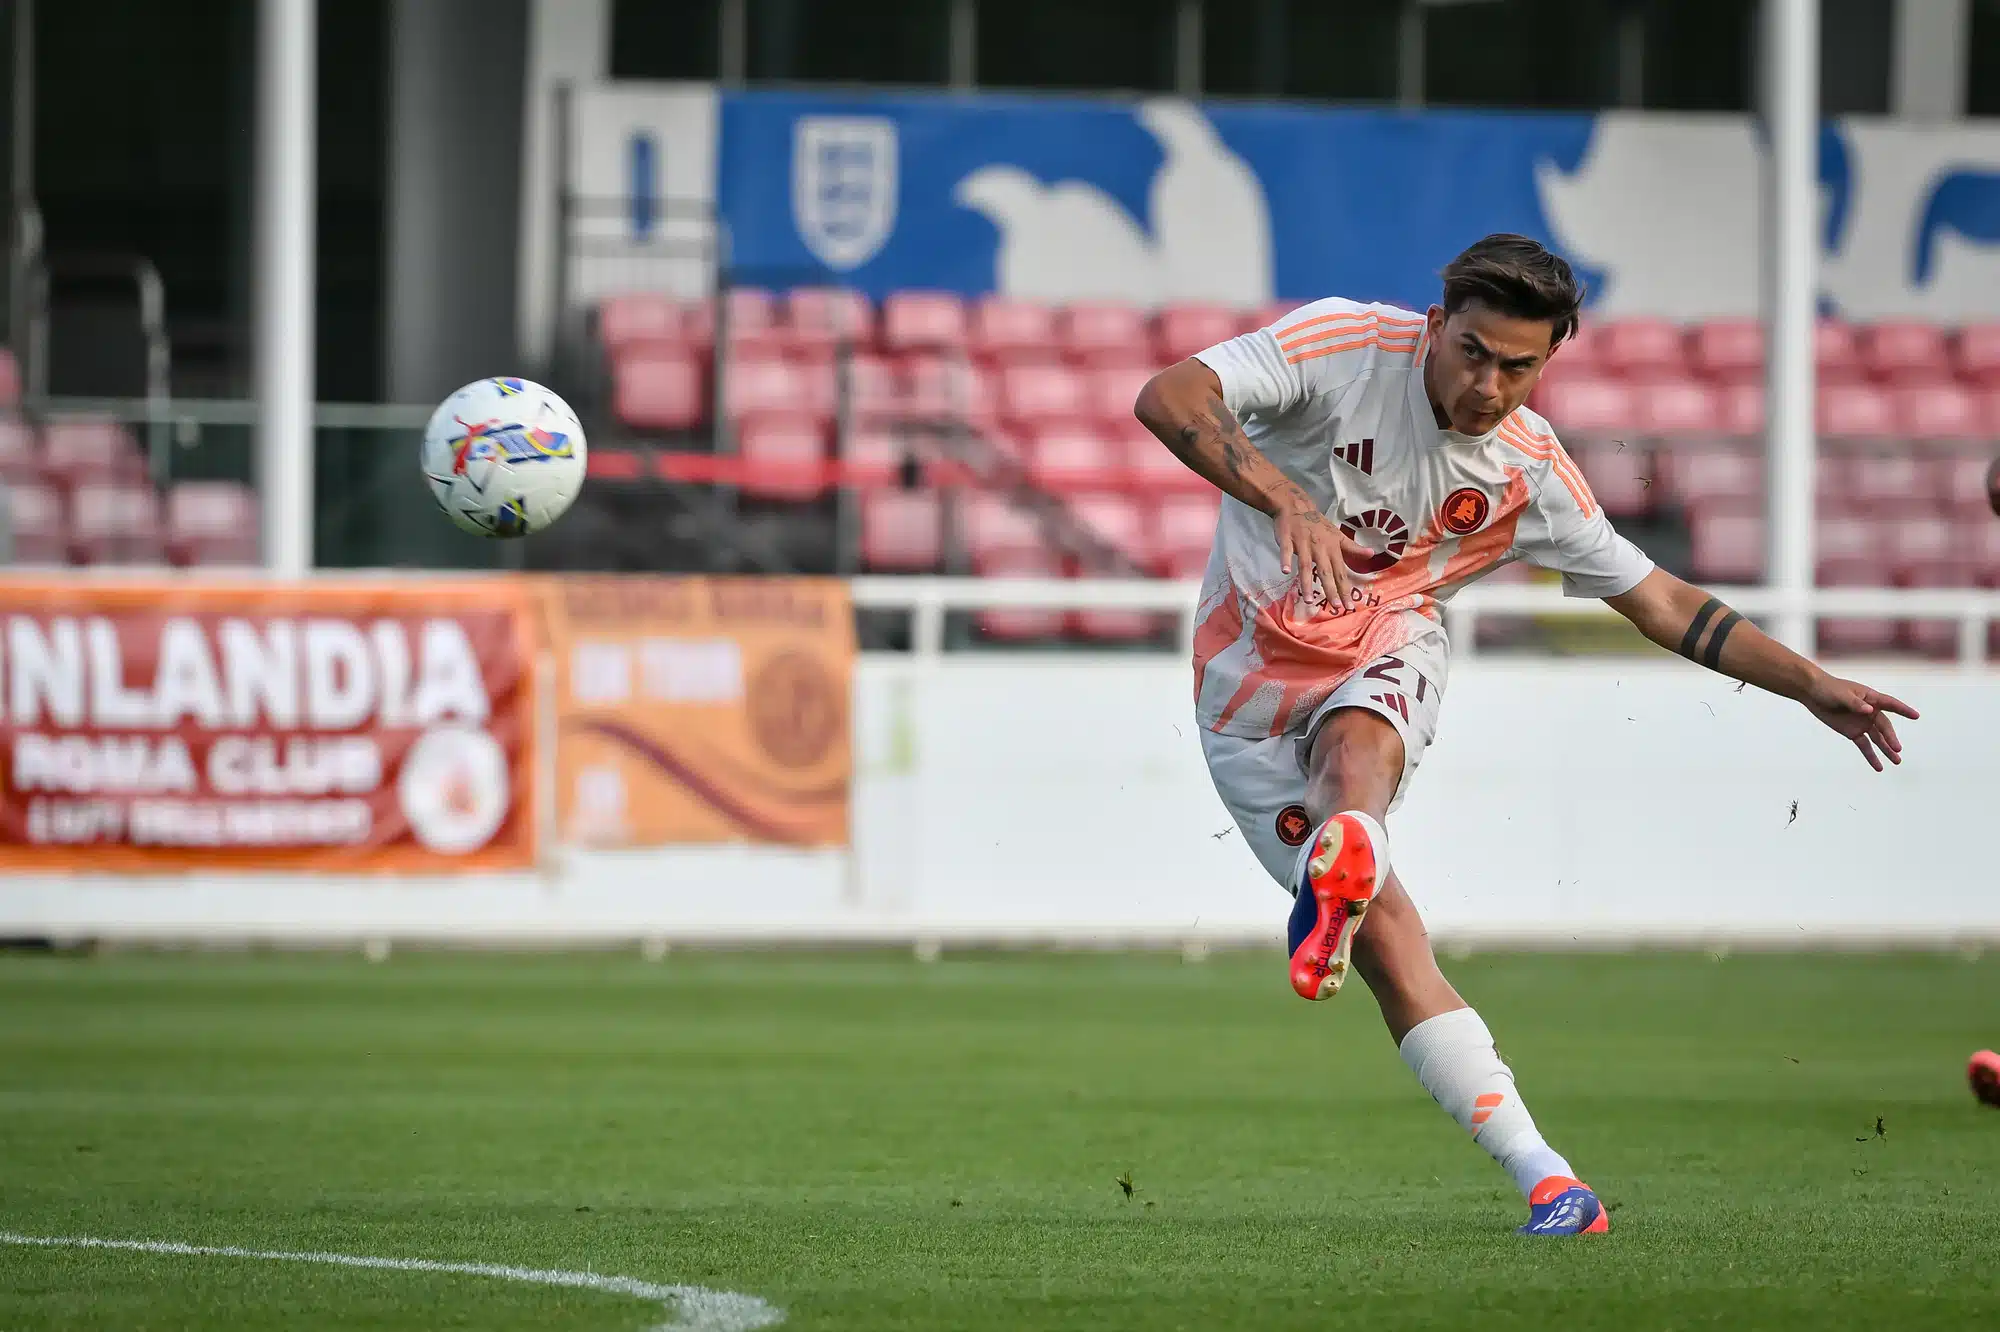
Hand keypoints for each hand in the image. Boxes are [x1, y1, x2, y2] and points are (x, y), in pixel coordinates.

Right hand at [1271, 495, 1355, 614]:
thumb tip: (1371, 554)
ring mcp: (1303, 543)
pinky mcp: (1288, 539)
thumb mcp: (1337, 536)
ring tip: (1309, 600)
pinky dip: (1285, 560)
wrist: (1297, 506)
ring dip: (1307, 582)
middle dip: (1331, 589)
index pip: (1340, 572)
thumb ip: (1353, 548)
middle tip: (1335, 607)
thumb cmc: (1317, 525)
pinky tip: (1285, 571)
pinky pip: (1286, 551)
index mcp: (1332, 548)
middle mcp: (1319, 548)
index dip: (1345, 589)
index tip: (1349, 606)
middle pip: (1325, 571)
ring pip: (1305, 565)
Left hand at [1800, 672, 1918, 770]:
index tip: (1915, 716)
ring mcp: (1863, 723)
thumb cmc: (1828, 688)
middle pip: (1884, 726)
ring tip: (1897, 761)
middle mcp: (1871, 712)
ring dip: (1887, 750)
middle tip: (1897, 748)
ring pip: (1878, 739)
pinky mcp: (1853, 732)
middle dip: (1890, 738)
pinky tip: (1879, 767)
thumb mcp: (1841, 694)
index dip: (1903, 710)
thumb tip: (1869, 711)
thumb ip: (1855, 703)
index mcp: (1871, 698)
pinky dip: (1871, 756)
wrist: (1812, 693)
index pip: (1890, 704)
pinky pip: (1865, 746)